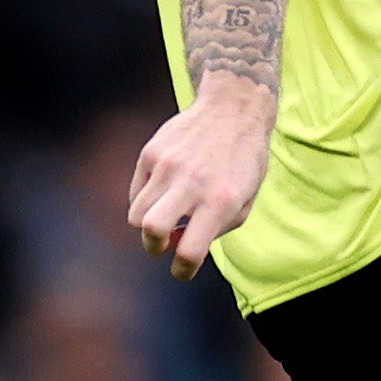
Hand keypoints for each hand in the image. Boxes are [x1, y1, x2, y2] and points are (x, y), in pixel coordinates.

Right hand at [127, 83, 271, 281]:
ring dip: (148, 224)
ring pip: (137, 214)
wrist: (233, 109)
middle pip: (151, 230)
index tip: (182, 270)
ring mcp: (168, 166)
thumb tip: (177, 246)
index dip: (182, 271)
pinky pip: (136, 191)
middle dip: (154, 247)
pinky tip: (165, 189)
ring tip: (167, 213)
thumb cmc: (243, 161)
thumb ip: (215, 230)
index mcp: (221, 202)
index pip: (190, 251)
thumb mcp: (244, 200)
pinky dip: (145, 199)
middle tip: (164, 242)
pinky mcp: (151, 152)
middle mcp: (192, 184)